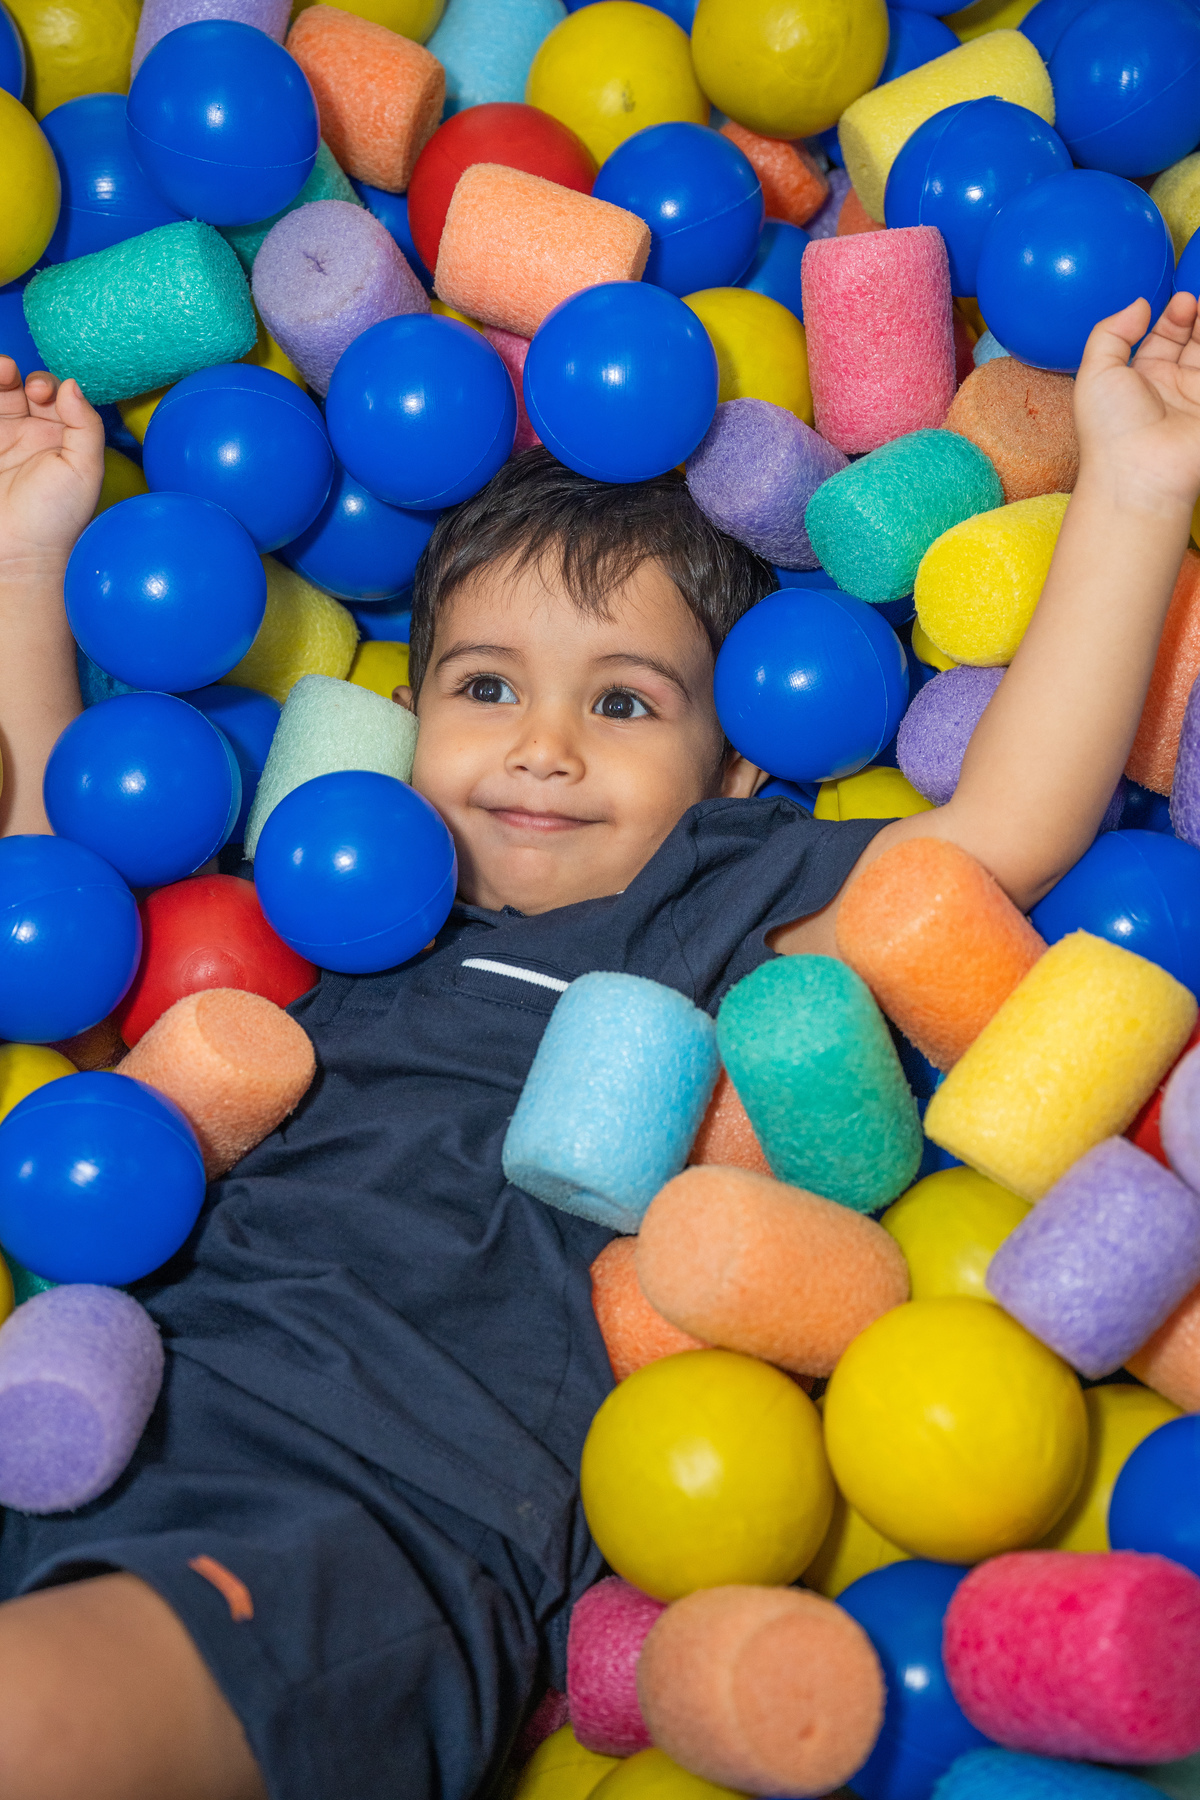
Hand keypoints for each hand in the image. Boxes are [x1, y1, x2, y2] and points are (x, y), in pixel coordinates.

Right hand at [0, 356, 103, 576]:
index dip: (49, 386)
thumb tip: (72, 384)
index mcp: (64, 439)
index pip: (57, 397)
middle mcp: (33, 436)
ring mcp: (4, 441)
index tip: (44, 395)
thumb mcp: (85, 470)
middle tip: (20, 383)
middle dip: (21, 378)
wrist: (18, 554)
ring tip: (1, 370)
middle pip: (23, 389)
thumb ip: (85, 424)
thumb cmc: (57, 519)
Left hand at [1074, 292, 1199, 515]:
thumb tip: (1140, 304)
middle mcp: (1170, 386)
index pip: (1162, 336)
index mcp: (1138, 378)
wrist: (1138, 473)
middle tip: (1195, 302)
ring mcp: (1195, 397)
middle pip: (1192, 339)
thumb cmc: (1109, 428)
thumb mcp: (1095, 371)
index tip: (1179, 299)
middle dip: (1196, 315)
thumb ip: (1111, 331)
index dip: (1173, 314)